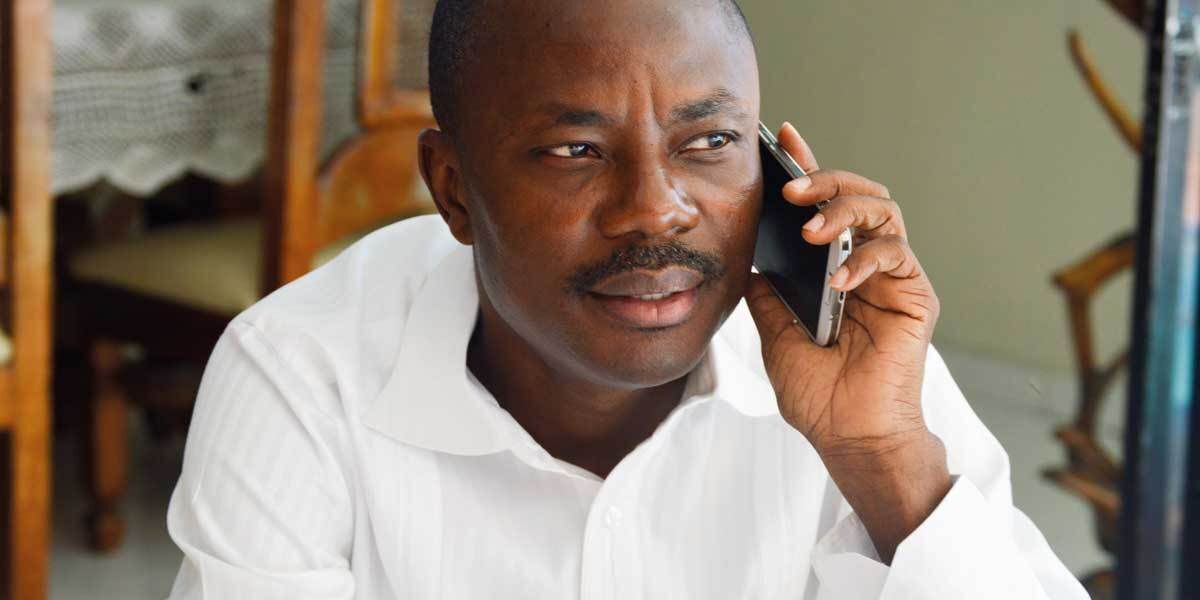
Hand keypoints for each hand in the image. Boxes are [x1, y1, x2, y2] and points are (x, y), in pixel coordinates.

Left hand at [744, 123, 950, 562]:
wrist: (847, 437)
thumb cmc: (816, 392)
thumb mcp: (774, 333)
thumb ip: (767, 291)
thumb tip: (748, 253)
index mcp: (832, 267)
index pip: (822, 207)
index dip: (807, 168)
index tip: (782, 135)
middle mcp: (865, 264)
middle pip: (858, 195)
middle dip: (824, 180)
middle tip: (790, 187)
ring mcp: (892, 278)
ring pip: (883, 212)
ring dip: (844, 210)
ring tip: (811, 230)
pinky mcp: (915, 297)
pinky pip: (896, 255)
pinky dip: (866, 259)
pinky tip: (838, 280)